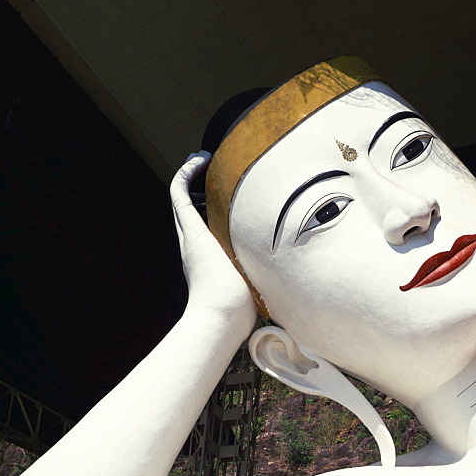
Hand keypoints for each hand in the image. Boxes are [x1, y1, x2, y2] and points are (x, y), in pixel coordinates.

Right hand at [170, 152, 255, 330]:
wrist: (223, 317)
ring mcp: (191, 236)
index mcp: (211, 256)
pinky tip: (199, 161)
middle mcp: (196, 244)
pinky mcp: (190, 230)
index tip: (225, 190)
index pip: (207, 225)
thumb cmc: (242, 311)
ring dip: (188, 176)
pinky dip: (185, 175)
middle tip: (205, 166)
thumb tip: (297, 281)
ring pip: (180, 198)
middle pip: (188, 209)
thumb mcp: (258, 284)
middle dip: (195, 186)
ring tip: (200, 159)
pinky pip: (178, 194)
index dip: (211, 206)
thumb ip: (269, 276)